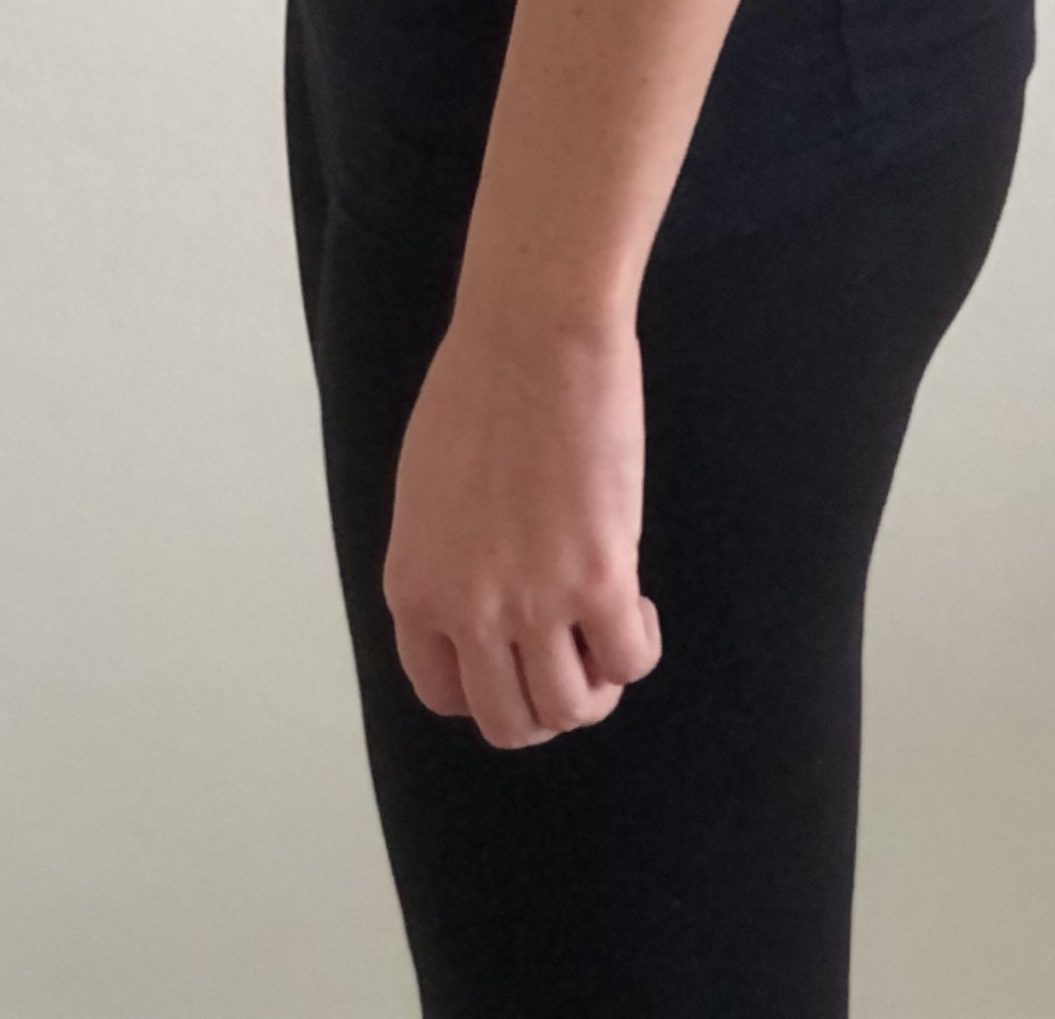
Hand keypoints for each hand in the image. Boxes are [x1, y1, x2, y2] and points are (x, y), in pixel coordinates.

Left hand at [382, 299, 666, 746]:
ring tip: (608, 632)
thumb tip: (484, 598)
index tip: (517, 661)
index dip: (488, 689)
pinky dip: (637, 649)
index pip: (442, 694)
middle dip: (545, 704)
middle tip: (573, 659)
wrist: (533, 335)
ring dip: (596, 687)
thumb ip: (448, 559)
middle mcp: (468, 612)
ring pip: (571, 708)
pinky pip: (628, 661)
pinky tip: (638, 605)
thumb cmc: (479, 385)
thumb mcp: (428, 493)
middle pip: (509, 720)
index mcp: (415, 588)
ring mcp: (535, 603)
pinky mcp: (601, 579)